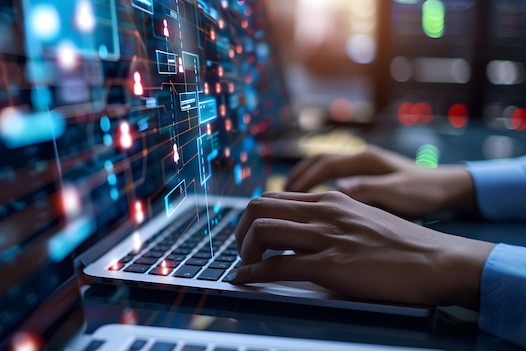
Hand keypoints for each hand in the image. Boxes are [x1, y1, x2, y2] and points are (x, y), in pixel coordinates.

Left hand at [231, 192, 494, 309]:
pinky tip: (247, 278)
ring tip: (246, 263)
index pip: (273, 197)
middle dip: (240, 229)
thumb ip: (330, 221)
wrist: (438, 260)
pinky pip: (279, 264)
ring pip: (263, 231)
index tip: (249, 234)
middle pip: (259, 207)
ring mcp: (327, 237)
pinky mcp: (332, 265)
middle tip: (242, 248)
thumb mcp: (360, 219)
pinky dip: (256, 272)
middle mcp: (324, 211)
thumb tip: (300, 234)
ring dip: (245, 249)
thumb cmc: (403, 245)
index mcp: (330, 199)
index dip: (252, 217)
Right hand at [284, 145, 476, 217]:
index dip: (302, 179)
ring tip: (288, 199)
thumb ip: (369, 190)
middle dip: (296, 177)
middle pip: (318, 161)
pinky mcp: (367, 174)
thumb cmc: (426, 191)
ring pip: (324, 168)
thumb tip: (338, 190)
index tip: (286, 196)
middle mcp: (361, 157)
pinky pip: (333, 176)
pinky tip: (313, 201)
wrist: (451, 188)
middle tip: (278, 197)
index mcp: (366, 159)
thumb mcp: (399, 193)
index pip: (323, 164)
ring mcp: (363, 164)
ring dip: (304, 180)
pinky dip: (318, 185)